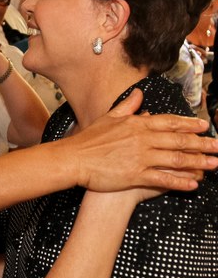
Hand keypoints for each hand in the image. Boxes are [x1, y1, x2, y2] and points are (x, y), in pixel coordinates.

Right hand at [65, 89, 217, 191]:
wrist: (74, 158)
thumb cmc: (89, 139)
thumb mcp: (109, 117)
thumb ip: (128, 106)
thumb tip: (139, 94)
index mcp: (137, 124)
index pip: (170, 122)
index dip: (189, 125)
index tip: (204, 126)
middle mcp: (143, 140)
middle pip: (179, 141)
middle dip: (202, 144)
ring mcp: (140, 158)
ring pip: (176, 160)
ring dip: (198, 162)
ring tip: (213, 164)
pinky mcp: (136, 175)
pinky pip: (163, 179)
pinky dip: (180, 182)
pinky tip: (193, 184)